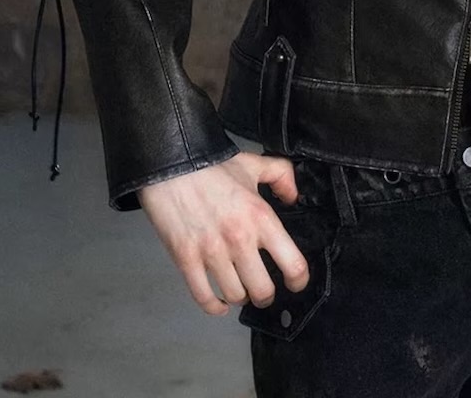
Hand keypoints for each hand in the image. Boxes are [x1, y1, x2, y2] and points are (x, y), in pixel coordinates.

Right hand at [137, 150, 310, 315]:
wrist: (171, 165)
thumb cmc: (212, 166)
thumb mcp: (255, 164)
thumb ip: (281, 176)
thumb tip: (293, 197)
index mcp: (262, 218)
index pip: (292, 263)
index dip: (299, 280)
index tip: (296, 283)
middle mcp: (240, 240)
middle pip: (263, 290)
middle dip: (266, 294)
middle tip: (264, 290)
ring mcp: (212, 253)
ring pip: (235, 296)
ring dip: (240, 297)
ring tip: (241, 289)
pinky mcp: (186, 260)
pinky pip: (204, 298)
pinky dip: (215, 306)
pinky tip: (220, 302)